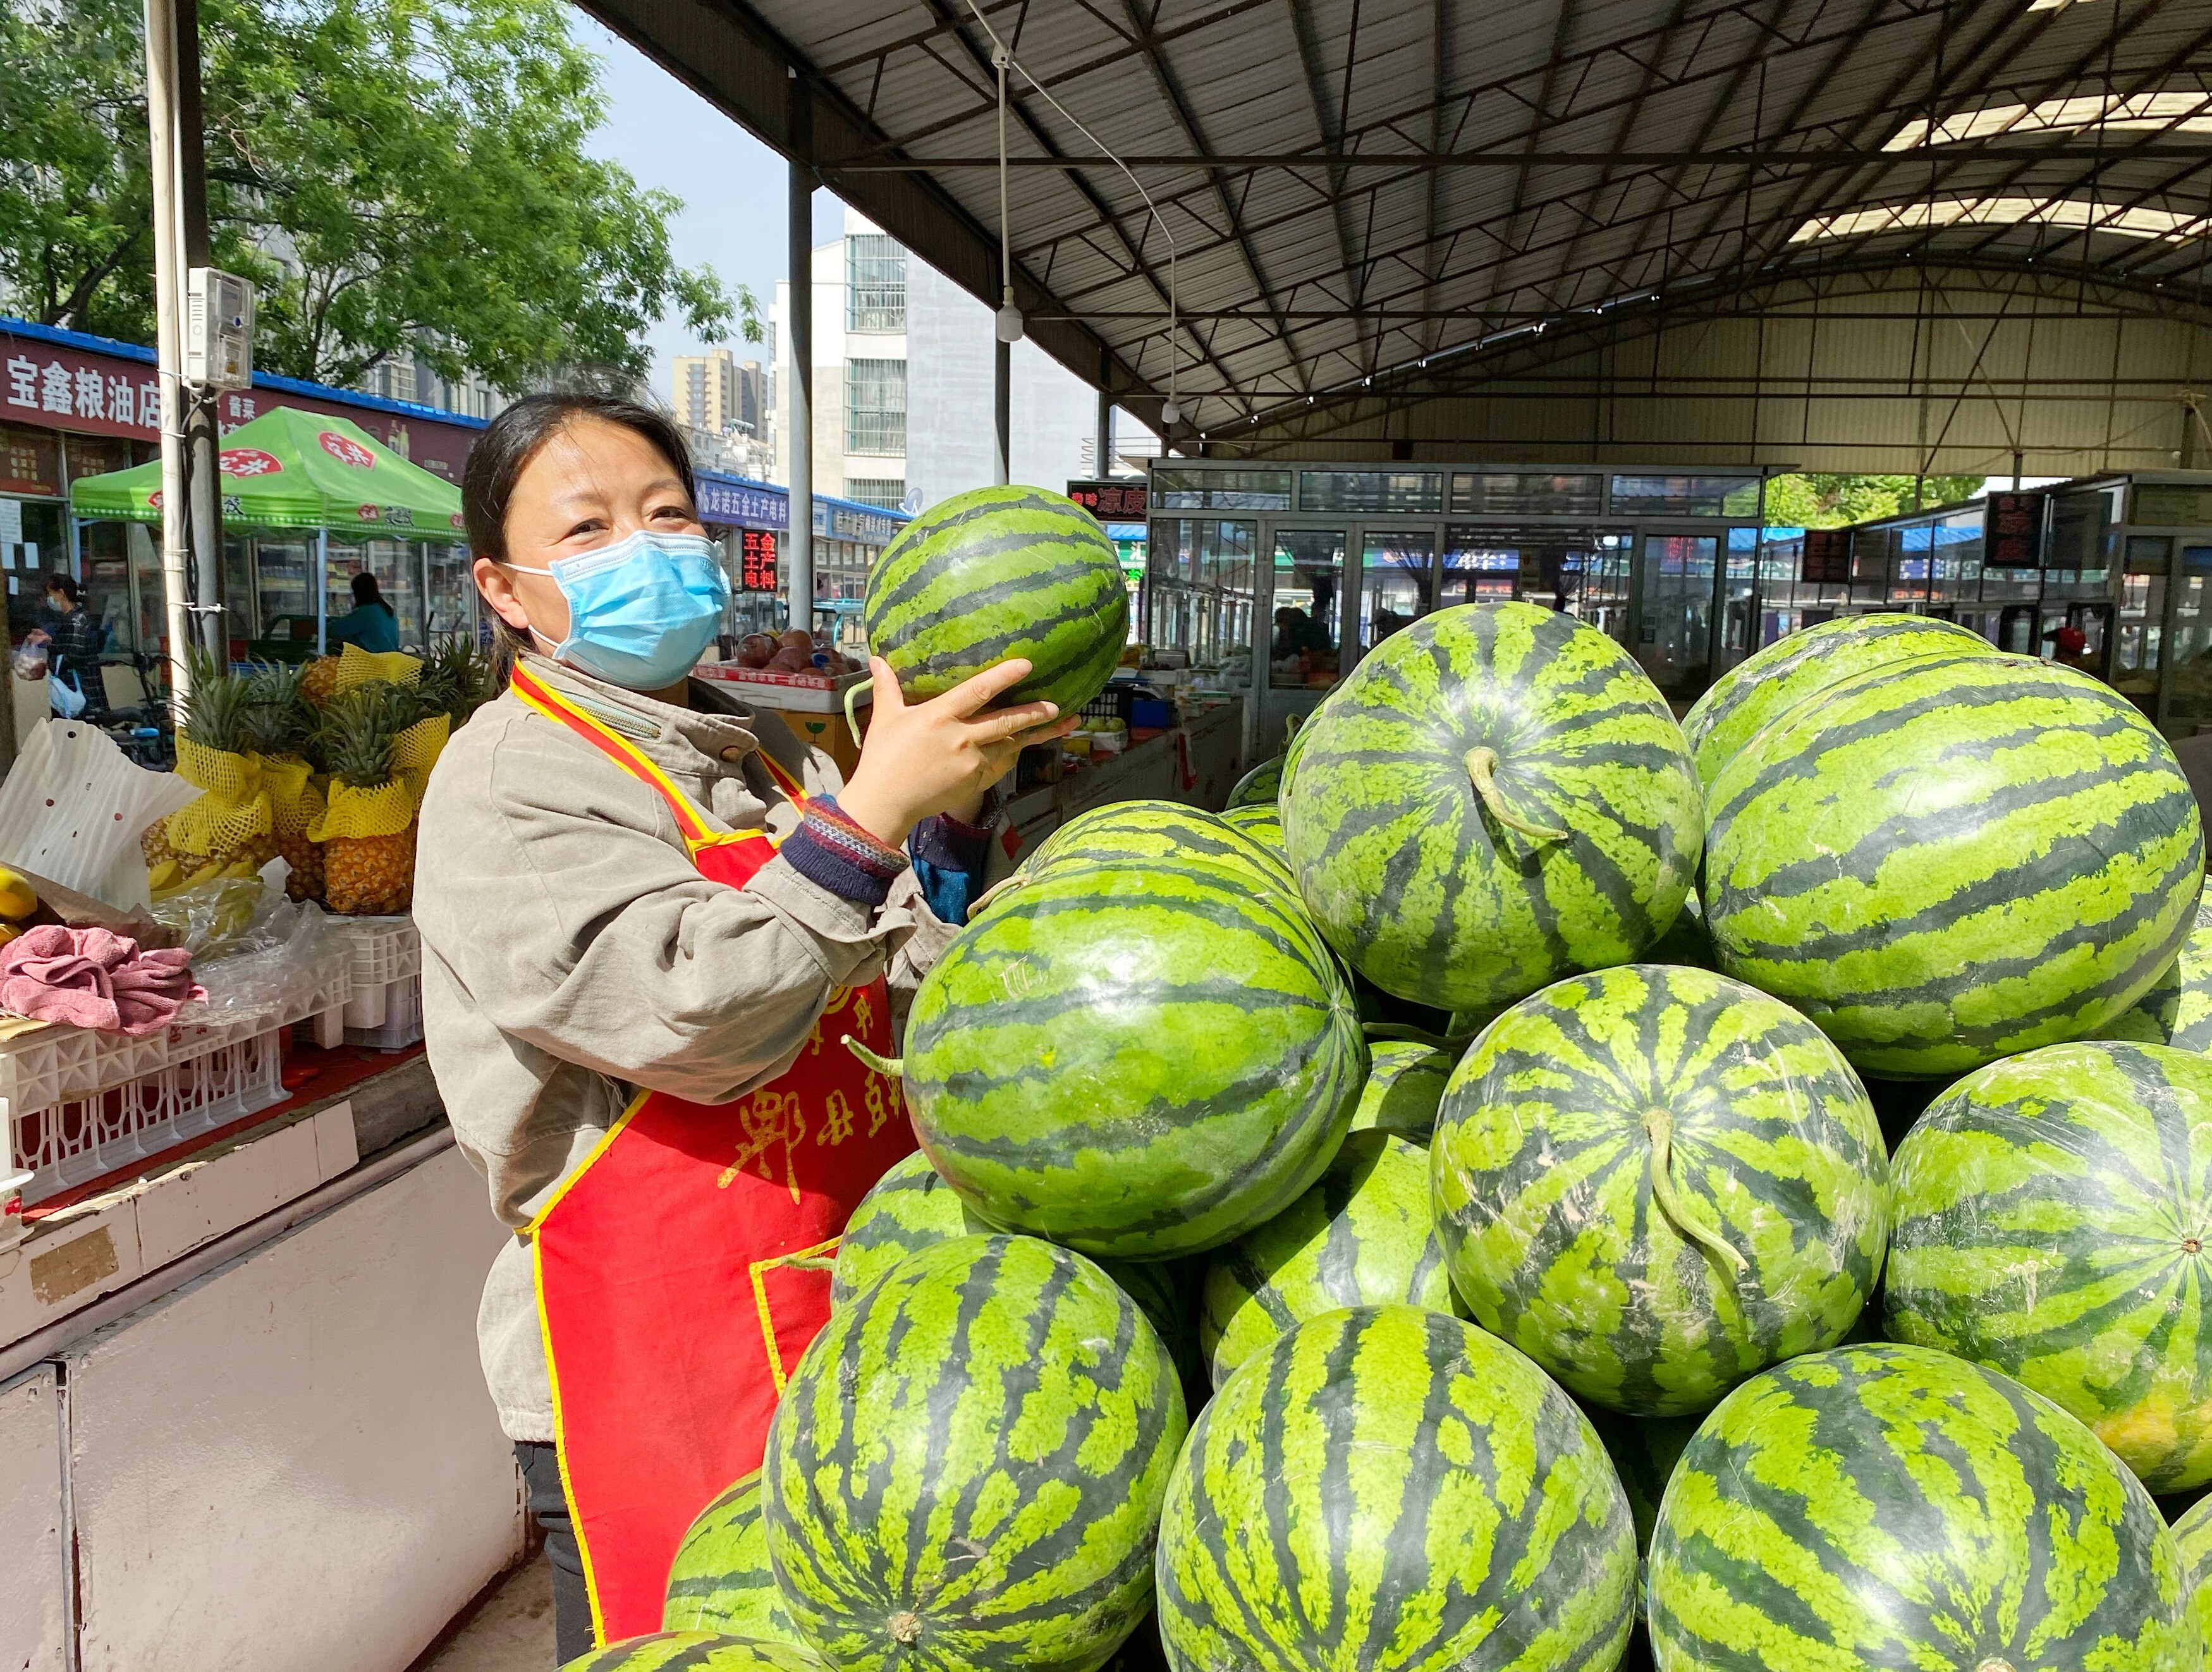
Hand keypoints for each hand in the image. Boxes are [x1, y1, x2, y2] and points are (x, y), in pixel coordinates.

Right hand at [838, 658, 1076, 846]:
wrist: (885, 803)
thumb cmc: (882, 758)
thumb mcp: (885, 718)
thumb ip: (887, 687)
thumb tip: (876, 658)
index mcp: (939, 717)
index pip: (977, 691)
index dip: (1003, 677)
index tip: (1026, 665)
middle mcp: (960, 739)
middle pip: (1005, 722)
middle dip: (1034, 714)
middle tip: (1057, 706)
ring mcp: (970, 763)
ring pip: (1008, 746)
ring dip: (1034, 737)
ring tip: (1060, 726)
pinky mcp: (974, 783)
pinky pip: (999, 766)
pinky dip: (1011, 757)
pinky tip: (1024, 749)